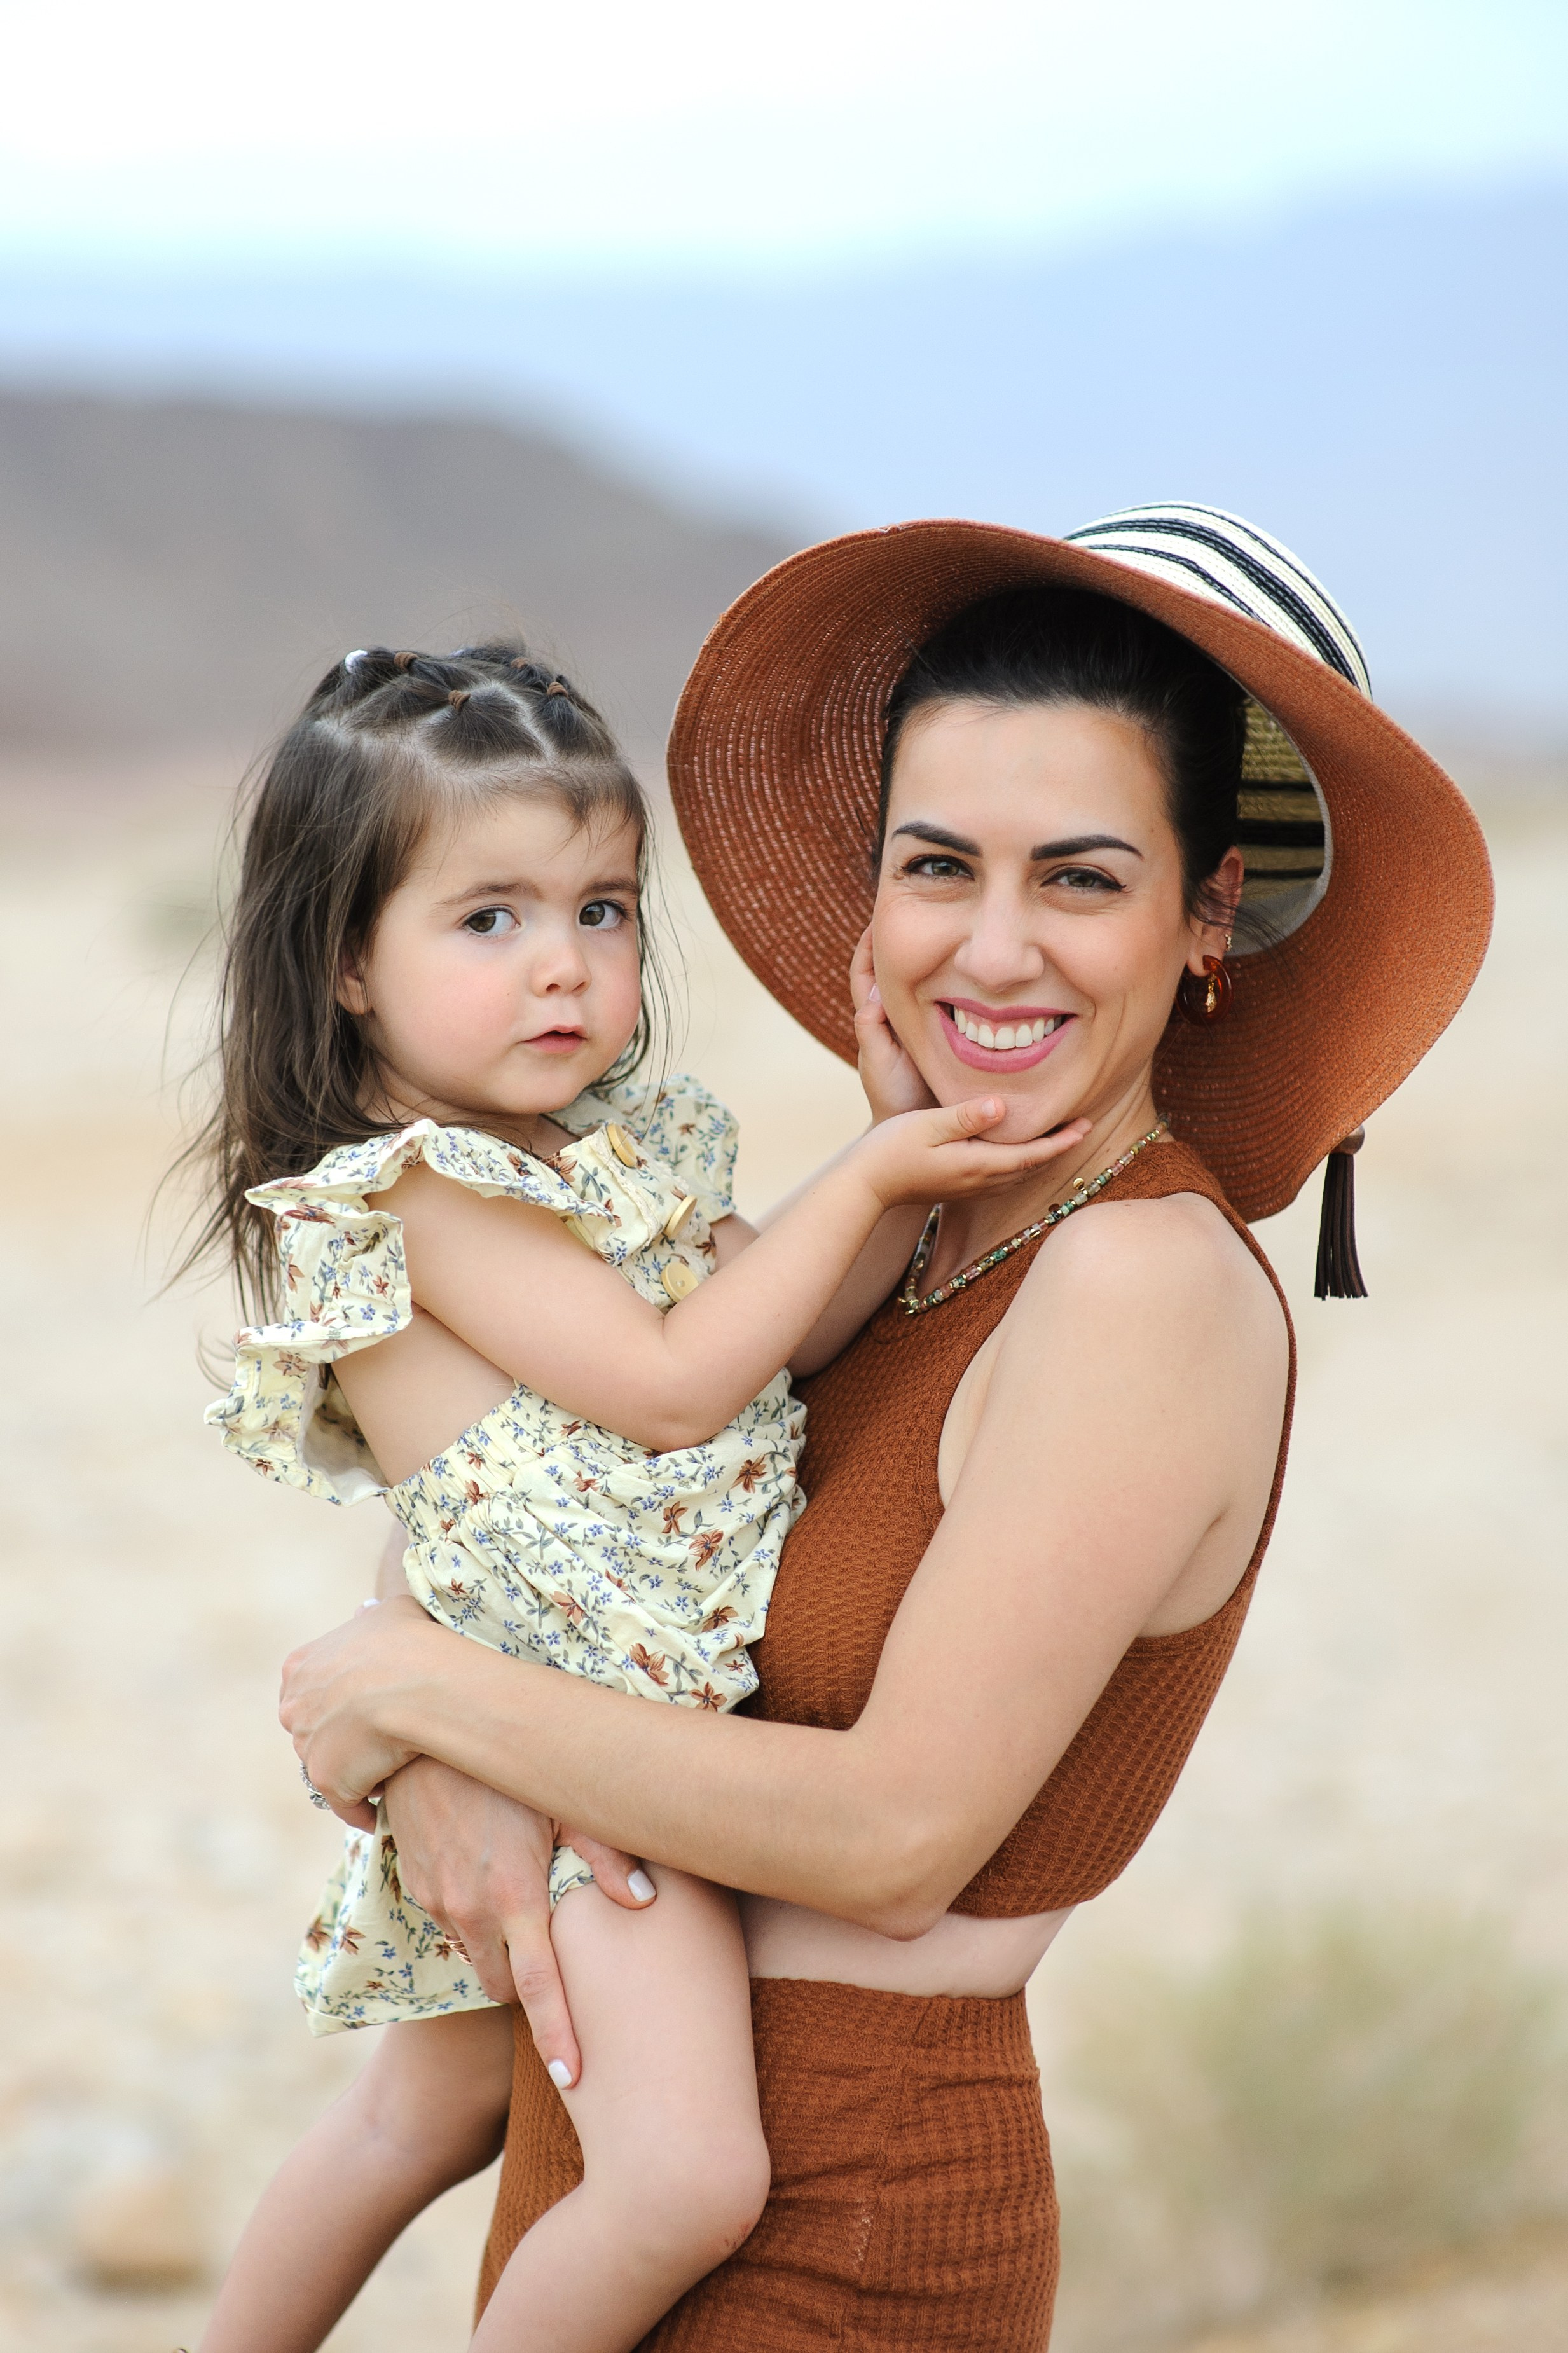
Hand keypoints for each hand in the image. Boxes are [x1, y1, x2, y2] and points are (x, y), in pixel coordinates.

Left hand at [279, 1595, 436, 1830]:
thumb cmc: (410, 1642)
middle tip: (381, 1738)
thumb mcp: (389, 1612)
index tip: (368, 1704)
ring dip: (355, 1771)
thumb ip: (371, 1617)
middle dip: (342, 1736)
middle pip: (315, 1729)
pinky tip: (386, 1810)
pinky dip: (364, 1808)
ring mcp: (306, 1747)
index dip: (341, 1699)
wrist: (416, 1683)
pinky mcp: (326, 1781)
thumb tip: (366, 1613)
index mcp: (299, 1666)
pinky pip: (346, 1803)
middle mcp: (293, 1707)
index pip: (311, 1690)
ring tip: (392, 1772)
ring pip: (331, 1766)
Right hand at [381, 1759, 654, 2087]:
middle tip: (554, 1963)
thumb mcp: (563, 1802)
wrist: (420, 1737)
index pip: (538, 1987)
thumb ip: (606, 1854)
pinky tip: (488, 1877)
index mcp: (514, 1896)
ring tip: (521, 1910)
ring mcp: (436, 1899)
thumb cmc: (506, 1764)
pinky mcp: (414, 1883)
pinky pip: (448, 1920)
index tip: (573, 2079)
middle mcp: (471, 1909)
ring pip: (473, 1950)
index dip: (557, 2036)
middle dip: (523, 1987)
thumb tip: (648, 1901)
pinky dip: (471, 1917)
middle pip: (501, 1983)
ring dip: (497, 1946)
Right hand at [850, 1096, 1091, 1214]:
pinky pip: (1001, 1177)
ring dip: (1040, 1157)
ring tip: (1059, 1137)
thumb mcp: (927, 1125)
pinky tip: (1019, 1153)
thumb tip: (1003, 1107)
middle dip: (1058, 1148)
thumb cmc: (890, 1149)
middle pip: (1030, 1166)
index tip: (1086, 1125)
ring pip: (1017, 1173)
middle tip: (1083, 1125)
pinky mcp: (958, 1187)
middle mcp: (979, 1181)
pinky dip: (1020, 1164)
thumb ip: (966, 1117)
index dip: (1061, 1141)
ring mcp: (968, 1188)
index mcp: (977, 1164)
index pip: (1031, 1154)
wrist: (864, 1185)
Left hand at [851, 926, 935, 1121]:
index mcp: (877, 1019)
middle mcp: (898, 1017)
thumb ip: (873, 1030)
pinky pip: (948, 1001)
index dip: (868, 944)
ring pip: (922, 982)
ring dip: (930, 955)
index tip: (878, 916)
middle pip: (893, 968)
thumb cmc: (893, 1098)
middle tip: (918, 907)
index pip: (865, 972)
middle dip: (900, 938)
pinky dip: (954, 982)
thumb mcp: (879, 1064)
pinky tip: (971, 967)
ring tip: (946, 926)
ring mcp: (921, 1024)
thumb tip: (875, 994)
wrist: (921, 1132)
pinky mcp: (944, 1034)